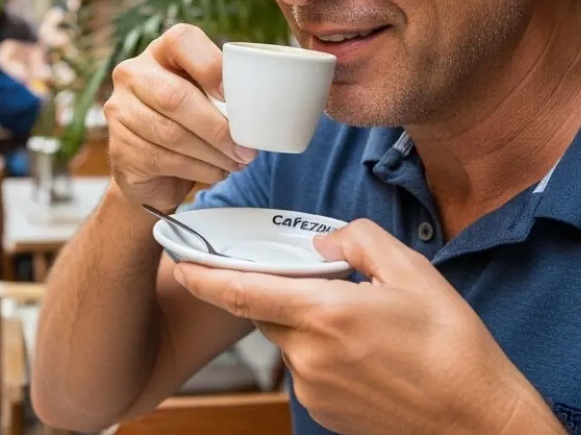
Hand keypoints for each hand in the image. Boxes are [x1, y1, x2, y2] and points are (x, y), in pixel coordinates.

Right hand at [102, 24, 256, 210]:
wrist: (153, 169)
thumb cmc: (189, 124)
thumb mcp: (206, 97)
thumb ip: (226, 91)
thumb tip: (262, 109)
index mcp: (160, 52)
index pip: (181, 40)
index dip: (210, 65)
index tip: (233, 95)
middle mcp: (132, 74)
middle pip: (175, 96)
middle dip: (217, 127)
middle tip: (246, 149)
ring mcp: (119, 111)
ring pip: (170, 133)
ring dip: (212, 154)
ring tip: (236, 163)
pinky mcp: (118, 148)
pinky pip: (163, 160)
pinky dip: (198, 170)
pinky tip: (215, 172)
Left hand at [174, 220, 561, 434]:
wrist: (479, 422)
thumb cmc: (453, 347)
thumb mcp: (413, 272)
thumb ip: (358, 242)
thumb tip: (323, 245)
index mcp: (326, 315)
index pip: (243, 293)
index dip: (204, 276)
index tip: (179, 261)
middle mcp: (310, 355)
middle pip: (266, 313)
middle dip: (279, 293)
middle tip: (318, 285)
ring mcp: (314, 388)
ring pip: (287, 341)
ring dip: (305, 324)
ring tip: (359, 324)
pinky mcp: (323, 412)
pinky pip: (304, 369)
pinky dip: (319, 352)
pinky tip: (362, 353)